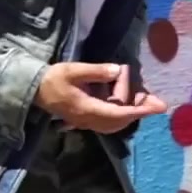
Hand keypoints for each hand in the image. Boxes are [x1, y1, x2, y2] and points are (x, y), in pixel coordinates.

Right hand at [35, 62, 167, 133]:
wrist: (33, 90)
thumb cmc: (52, 78)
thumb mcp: (73, 70)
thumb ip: (97, 71)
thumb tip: (118, 70)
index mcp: (87, 108)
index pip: (119, 113)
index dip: (140, 110)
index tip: (158, 107)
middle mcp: (89, 119)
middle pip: (121, 121)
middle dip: (140, 112)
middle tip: (157, 102)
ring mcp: (86, 122)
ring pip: (115, 123)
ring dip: (131, 113)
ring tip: (145, 100)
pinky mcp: (84, 119)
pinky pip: (108, 121)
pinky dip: (121, 113)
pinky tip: (126, 102)